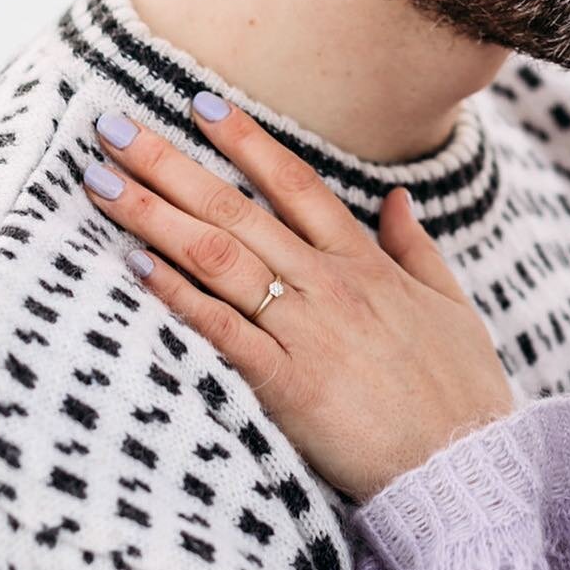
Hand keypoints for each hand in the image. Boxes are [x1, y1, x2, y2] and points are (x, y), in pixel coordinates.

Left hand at [82, 95, 514, 502]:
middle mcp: (329, 283)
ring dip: (154, 214)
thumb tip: (397, 199)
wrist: (469, 465)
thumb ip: (417, 248)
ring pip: (218, 256)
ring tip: (101, 181)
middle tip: (114, 127)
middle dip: (171, 164)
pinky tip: (133, 265)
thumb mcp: (451, 305)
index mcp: (365, 262)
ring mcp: (307, 329)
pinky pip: (221, 330)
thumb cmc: (462, 392)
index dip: (246, 141)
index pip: (295, 184)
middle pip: (237, 208)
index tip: (199, 104)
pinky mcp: (289, 384)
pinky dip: (176, 295)